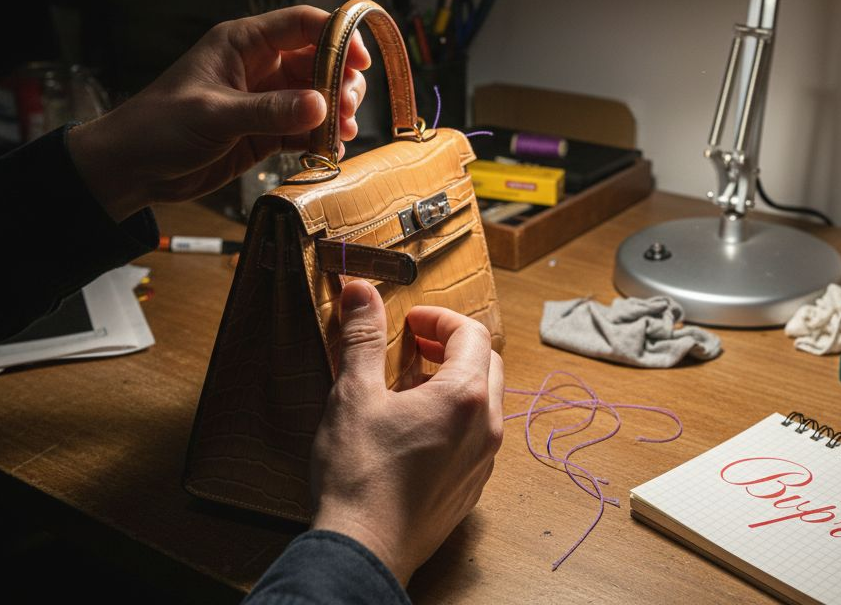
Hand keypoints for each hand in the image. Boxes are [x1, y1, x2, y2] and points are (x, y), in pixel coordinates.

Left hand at [68, 5, 370, 220]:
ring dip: (335, 111)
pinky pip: (306, 128)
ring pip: (318, 96)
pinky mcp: (266, 132)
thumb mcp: (214, 115)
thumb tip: (321, 106)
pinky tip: (329, 150)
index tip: (360, 61)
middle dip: (341, 82)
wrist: (131, 168)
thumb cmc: (158, 127)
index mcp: (242, 44)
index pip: (302, 25)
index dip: (337, 37)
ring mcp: (265, 100)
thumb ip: (270, 111)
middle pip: (319, 61)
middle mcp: (259, 67)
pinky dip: (322, 137)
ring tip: (341, 132)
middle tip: (346, 108)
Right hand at [310, 280, 503, 584]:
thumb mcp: (353, 394)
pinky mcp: (471, 487)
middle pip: (487, 364)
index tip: (411, 322)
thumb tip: (361, 292)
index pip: (472, 333)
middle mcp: (486, 427)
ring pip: (485, 403)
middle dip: (453, 346)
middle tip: (416, 346)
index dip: (441, 319)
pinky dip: (454, 419)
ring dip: (455, 382)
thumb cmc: (359, 475)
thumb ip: (362, 338)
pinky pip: (476, 438)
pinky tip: (415, 430)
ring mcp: (483, 461)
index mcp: (464, 396)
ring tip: (411, 387)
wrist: (364, 548)